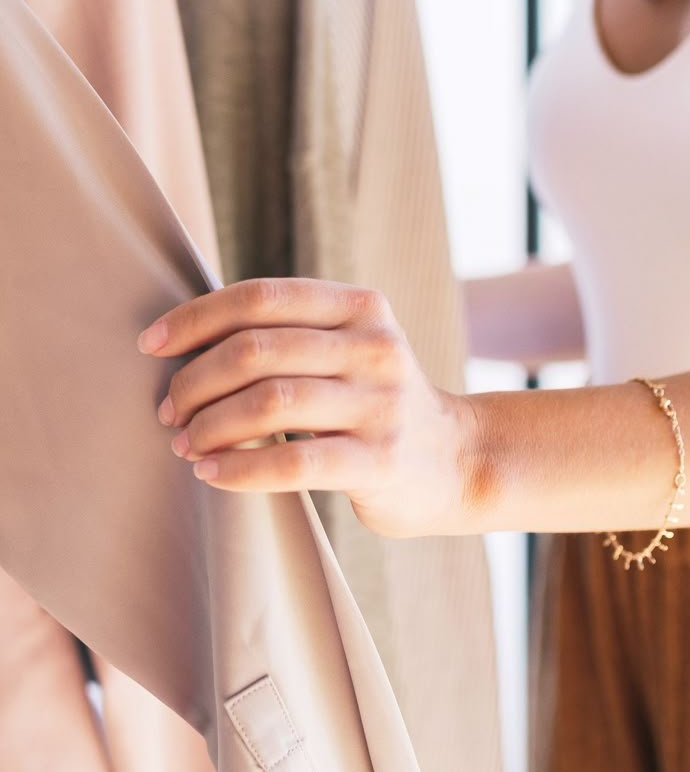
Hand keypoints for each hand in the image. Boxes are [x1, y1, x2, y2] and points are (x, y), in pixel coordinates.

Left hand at [137, 278, 478, 536]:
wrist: (456, 459)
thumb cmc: (374, 401)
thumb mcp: (348, 347)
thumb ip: (289, 332)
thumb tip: (184, 338)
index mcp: (360, 306)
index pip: (261, 297)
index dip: (196, 317)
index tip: (151, 345)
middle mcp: (374, 346)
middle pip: (256, 349)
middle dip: (195, 380)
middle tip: (168, 411)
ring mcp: (381, 403)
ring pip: (269, 402)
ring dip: (209, 425)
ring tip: (184, 444)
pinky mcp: (380, 459)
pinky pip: (293, 462)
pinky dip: (239, 468)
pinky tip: (210, 474)